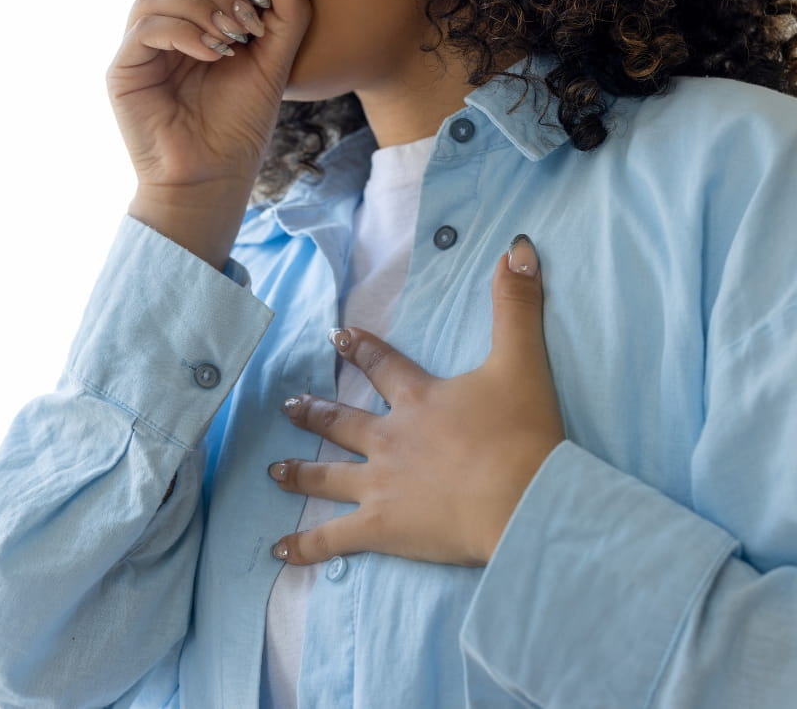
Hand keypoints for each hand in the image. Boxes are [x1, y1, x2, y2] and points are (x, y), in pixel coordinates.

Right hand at [108, 0, 311, 267]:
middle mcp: (163, 26)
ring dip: (204, 6)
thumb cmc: (239, 128)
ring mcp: (140, 47)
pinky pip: (146, 25)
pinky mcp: (124, 70)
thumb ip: (286, 13)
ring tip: (232, 40)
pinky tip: (212, 54)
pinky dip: (184, 31)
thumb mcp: (273, 63)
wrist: (214, 180)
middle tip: (248, 18)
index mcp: (194, 19)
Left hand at [270, 236, 564, 566]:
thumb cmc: (523, 434)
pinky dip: (304, 546)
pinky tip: (277, 551)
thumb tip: (517, 246)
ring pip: (327, 476)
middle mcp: (390, 440)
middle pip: (343, 423)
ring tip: (273, 470)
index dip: (360, 350)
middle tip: (288, 405)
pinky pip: (331, 539)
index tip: (337, 336)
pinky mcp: (380, 529)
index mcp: (420, 400)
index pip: (383, 367)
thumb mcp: (522, 360)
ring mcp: (380, 485)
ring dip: (299, 472)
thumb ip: (516, 305)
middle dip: (315, 412)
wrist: (522, 499)